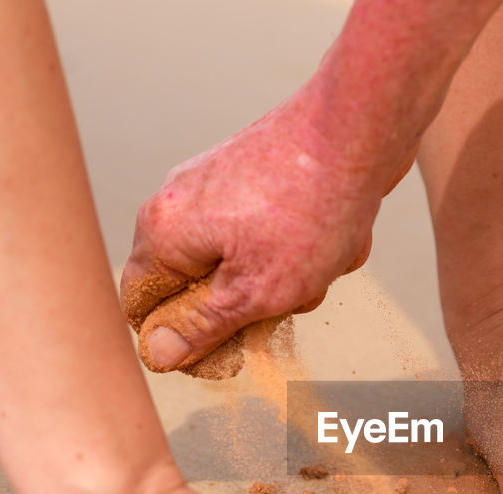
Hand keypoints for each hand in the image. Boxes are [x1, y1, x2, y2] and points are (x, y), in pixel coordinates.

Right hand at [119, 92, 414, 377]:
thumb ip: (203, 325)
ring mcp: (216, 183)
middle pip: (200, 285)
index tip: (228, 347)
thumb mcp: (257, 291)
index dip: (180, 337)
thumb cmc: (311, 210)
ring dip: (292, 275)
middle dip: (255, 300)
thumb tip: (159, 354)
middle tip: (294, 290)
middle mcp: (178, 201)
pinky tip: (338, 232)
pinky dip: (306, 244)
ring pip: (246, 262)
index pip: (142, 305)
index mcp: (164, 231)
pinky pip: (273, 234)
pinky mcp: (253, 174)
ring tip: (324, 255)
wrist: (360, 130)